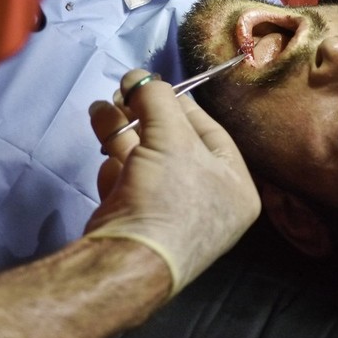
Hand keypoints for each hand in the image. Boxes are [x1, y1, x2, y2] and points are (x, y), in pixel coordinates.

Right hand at [86, 70, 260, 294]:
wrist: (127, 260)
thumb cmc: (168, 197)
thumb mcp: (170, 136)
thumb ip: (156, 98)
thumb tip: (139, 77)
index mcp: (236, 187)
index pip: (211, 131)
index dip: (179, 104)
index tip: (152, 86)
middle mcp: (210, 205)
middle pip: (175, 144)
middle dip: (144, 117)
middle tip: (122, 94)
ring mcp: (172, 217)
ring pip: (147, 161)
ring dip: (122, 133)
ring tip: (101, 111)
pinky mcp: (139, 225)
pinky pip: (131, 185)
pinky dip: (117, 170)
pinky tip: (107, 161)